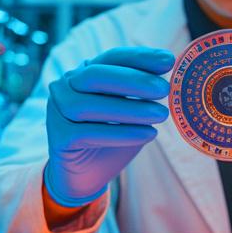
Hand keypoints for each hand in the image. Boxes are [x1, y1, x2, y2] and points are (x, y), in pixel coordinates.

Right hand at [44, 47, 174, 206]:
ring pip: (90, 105)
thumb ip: (142, 94)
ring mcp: (57, 111)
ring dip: (131, 109)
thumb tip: (174, 79)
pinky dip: (122, 133)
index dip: (139, 57)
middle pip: (95, 76)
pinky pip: (89, 133)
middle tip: (164, 89)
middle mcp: (65, 87)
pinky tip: (149, 134)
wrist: (85, 175)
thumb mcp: (130, 112)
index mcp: (84, 73)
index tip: (169, 61)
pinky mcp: (58, 137)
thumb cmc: (111, 137)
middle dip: (133, 80)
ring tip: (162, 115)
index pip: (110, 57)